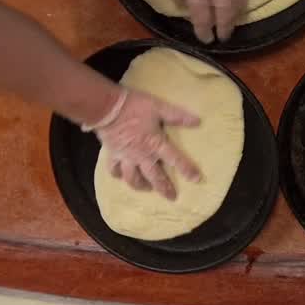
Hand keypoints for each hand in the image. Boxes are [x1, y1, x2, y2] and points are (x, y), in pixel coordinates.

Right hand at [83, 88, 200, 200]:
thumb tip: (197, 121)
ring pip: (133, 178)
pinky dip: (117, 175)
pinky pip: (114, 170)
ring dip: (141, 186)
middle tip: (171, 197)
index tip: (196, 179)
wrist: (107, 107)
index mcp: (155, 143)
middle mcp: (141, 155)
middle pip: (154, 176)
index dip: (187, 169)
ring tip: (147, 189)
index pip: (175, 159)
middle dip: (164, 188)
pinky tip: (121, 177)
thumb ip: (177, 116)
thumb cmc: (135, 106)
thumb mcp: (159, 107)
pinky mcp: (113, 154)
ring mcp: (126, 157)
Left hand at [157, 0, 248, 43]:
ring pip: (238, 4)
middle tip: (222, 37)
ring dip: (235, 16)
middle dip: (223, 29)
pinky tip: (242, 3)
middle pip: (224, 15)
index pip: (202, 17)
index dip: (204, 30)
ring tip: (233, 24)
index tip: (205, 39)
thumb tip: (180, 2)